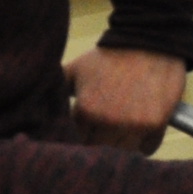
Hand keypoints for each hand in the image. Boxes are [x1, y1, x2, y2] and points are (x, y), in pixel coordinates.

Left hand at [64, 45, 185, 153]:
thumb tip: (36, 107)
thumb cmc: (110, 56)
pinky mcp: (157, 123)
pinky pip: (148, 147)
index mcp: (86, 111)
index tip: (86, 136)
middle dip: (100, 147)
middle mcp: (109, 121)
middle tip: (104, 137)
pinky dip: (145, 143)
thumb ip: (56, 91)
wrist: (149, 39)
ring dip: (123, 148)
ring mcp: (134, 124)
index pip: (77, 145)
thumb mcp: (76, 70)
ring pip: (125, 154)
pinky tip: (141, 129)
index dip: (80, 142)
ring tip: (121, 134)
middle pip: (101, 153)